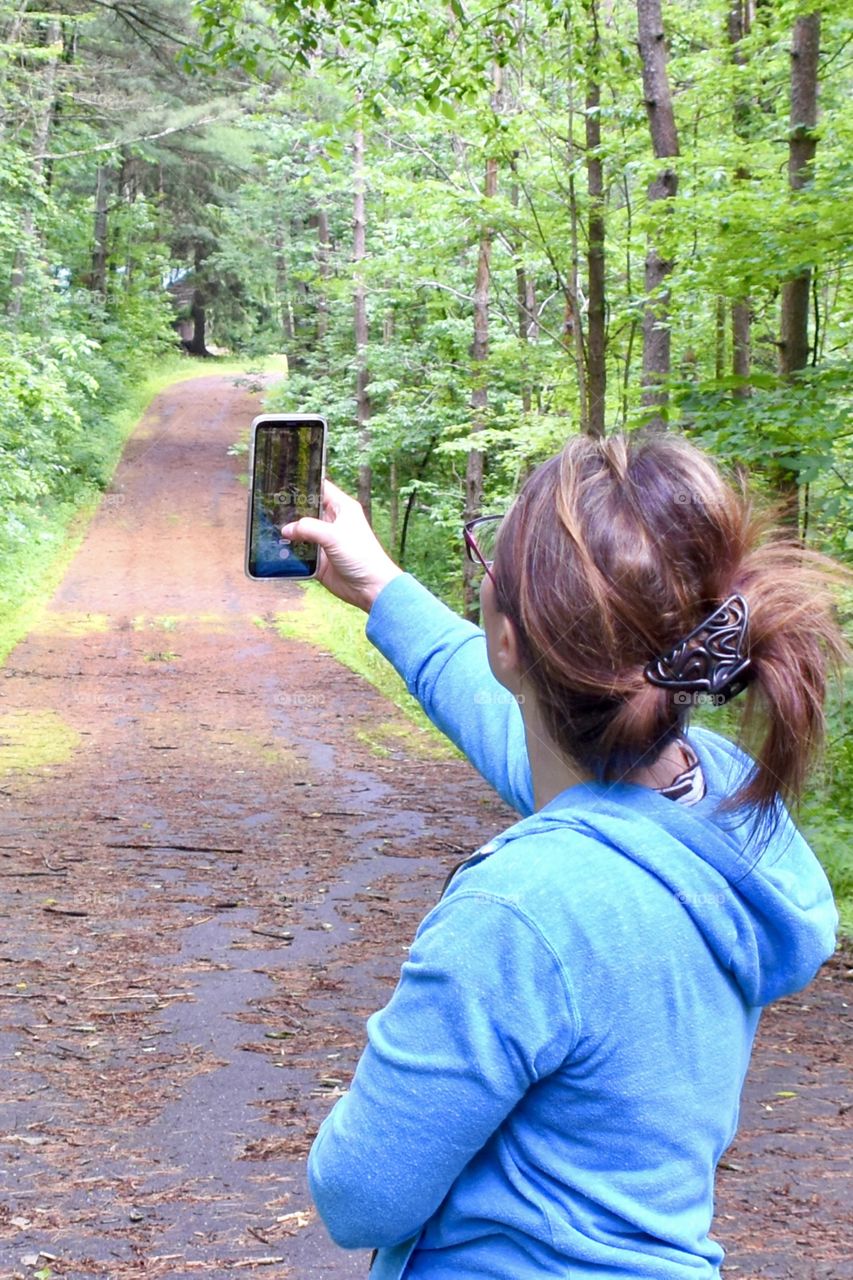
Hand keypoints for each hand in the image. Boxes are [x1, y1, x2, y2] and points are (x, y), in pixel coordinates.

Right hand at [281, 479, 402, 612]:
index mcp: (341, 508)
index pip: (320, 488)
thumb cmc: (362, 556)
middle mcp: (332, 522)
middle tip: (269, 506)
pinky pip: (300, 552)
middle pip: (306, 510)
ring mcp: (324, 540)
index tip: (284, 482)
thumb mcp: (334, 535)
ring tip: (267, 526)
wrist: (369, 587)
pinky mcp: (319, 559)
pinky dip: (289, 551)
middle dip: (290, 509)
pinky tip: (275, 548)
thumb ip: (308, 528)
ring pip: (300, 531)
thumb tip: (287, 529)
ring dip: (288, 532)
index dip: (304, 484)